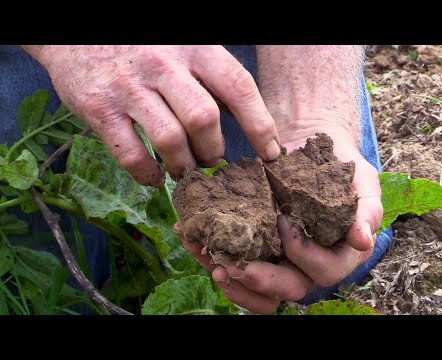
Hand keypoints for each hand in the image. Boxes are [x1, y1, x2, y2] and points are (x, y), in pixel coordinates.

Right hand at [26, 45, 280, 184]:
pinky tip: (155, 176)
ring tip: (185, 171)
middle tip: (213, 161)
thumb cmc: (144, 47)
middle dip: (214, 150)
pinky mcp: (101, 109)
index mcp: (194, 47)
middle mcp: (163, 64)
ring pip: (170, 139)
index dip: (260, 125)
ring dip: (184, 165)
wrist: (77, 35)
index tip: (270, 154)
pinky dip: (148, 174)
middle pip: (204, 119)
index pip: (238, 88)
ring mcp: (129, 87)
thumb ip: (211, 79)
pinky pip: (131, 154)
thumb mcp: (184, 48)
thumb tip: (246, 118)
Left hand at [178, 126, 382, 313]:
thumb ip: (366, 208)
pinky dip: (210, 254)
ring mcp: (276, 259)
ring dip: (228, 277)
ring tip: (203, 252)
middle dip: (258, 279)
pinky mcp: (250, 247)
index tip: (283, 226)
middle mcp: (305, 264)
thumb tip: (362, 240)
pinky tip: (190, 235)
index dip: (304, 256)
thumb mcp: (359, 179)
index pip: (324, 271)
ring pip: (254, 288)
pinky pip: (232, 264)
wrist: (304, 145)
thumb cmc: (335, 164)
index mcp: (335, 253)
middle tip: (231, 264)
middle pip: (287, 289)